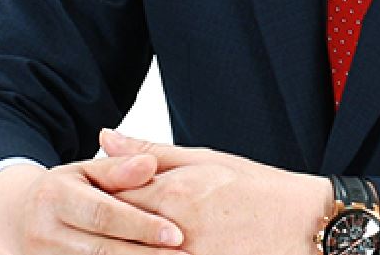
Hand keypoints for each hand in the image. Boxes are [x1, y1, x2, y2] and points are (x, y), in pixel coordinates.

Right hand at [0, 154, 187, 254]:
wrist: (15, 220)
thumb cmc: (65, 190)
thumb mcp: (86, 170)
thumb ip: (119, 168)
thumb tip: (149, 164)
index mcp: (55, 197)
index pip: (105, 214)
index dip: (141, 226)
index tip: (176, 233)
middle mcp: (44, 233)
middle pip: (102, 250)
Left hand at [100, 129, 332, 254]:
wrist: (301, 226)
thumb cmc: (255, 187)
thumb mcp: (205, 159)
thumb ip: (151, 153)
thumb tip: (104, 136)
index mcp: (175, 192)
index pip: (112, 192)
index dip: (92, 192)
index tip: (78, 191)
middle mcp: (175, 230)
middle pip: (114, 231)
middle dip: (96, 228)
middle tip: (82, 225)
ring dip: (116, 249)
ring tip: (106, 242)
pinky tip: (140, 251)